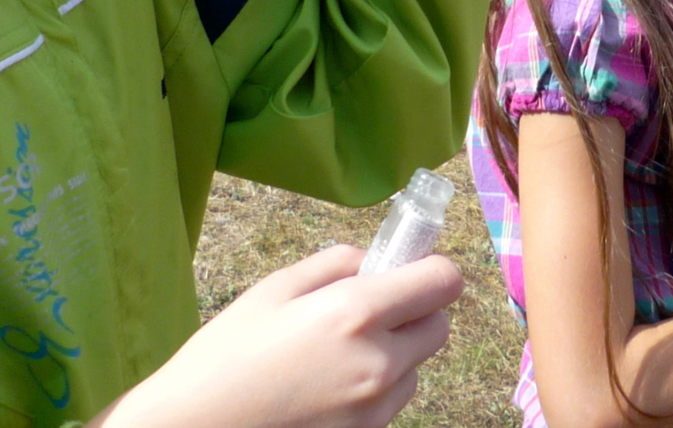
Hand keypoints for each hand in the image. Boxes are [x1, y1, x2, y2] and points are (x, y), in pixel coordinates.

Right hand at [95, 246, 461, 427]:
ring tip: (337, 351)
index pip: (443, 282)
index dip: (431, 268)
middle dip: (415, 310)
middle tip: (372, 306)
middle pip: (438, 327)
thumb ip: (337, 263)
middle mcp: (378, 364)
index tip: (409, 266)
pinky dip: (375, 387)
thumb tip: (376, 262)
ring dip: (395, 353)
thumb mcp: (277, 287)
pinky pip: (391, 402)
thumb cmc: (229, 352)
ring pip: (415, 367)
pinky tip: (328, 384)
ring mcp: (375, 411)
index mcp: (356, 314)